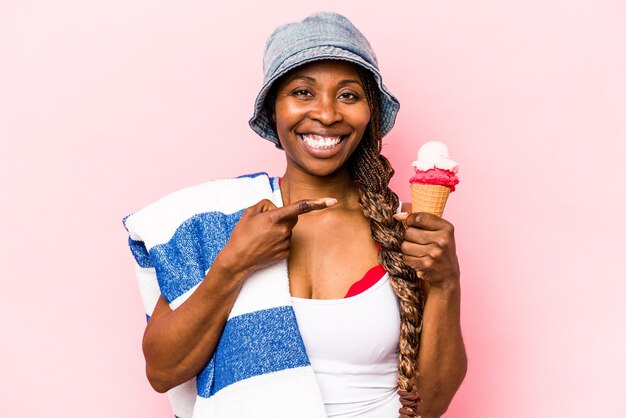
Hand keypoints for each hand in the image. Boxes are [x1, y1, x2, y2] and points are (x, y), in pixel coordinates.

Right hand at [217, 198, 335, 274]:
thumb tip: (277, 207)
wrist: (238, 260)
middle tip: (265, 223)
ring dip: (279, 230)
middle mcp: (284, 230)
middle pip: (293, 217)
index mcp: (275, 217)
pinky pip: (286, 241)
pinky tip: (265, 245)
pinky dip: (278, 241)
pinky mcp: (286, 253)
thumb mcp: (249, 212)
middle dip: (283, 217)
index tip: (332, 201)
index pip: (301, 207)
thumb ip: (266, 204)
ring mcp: (286, 243)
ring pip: (288, 230)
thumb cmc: (242, 235)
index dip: (318, 203)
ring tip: (262, 237)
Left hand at [394, 212, 459, 288]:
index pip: (419, 218)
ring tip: (418, 252)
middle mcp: (442, 240)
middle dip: (409, 237)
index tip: (410, 224)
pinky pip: (406, 257)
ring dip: (408, 249)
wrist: (448, 274)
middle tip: (418, 242)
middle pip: (409, 232)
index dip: (410, 220)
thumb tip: (398, 216)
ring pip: (405, 245)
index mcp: (446, 228)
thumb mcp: (438, 232)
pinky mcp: (426, 264)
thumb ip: (420, 221)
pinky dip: (409, 259)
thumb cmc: (440, 249)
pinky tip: (418, 260)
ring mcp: (435, 253)